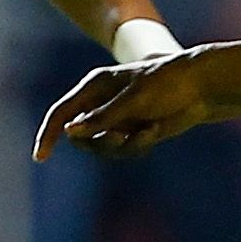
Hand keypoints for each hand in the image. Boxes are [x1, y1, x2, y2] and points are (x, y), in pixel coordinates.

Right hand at [34, 51, 220, 160]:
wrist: (200, 88)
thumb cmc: (166, 84)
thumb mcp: (133, 100)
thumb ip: (102, 117)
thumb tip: (70, 132)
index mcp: (93, 87)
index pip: (61, 114)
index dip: (47, 135)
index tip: (40, 157)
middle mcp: (100, 104)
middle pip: (80, 137)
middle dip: (99, 143)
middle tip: (120, 138)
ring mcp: (115, 119)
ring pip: (101, 148)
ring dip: (122, 146)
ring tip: (147, 132)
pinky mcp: (130, 132)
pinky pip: (121, 151)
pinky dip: (137, 146)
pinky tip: (155, 131)